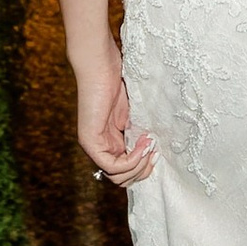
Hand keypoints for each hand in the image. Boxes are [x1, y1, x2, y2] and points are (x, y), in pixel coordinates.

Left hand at [74, 47, 155, 184]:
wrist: (101, 66)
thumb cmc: (117, 83)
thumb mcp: (134, 115)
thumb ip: (139, 135)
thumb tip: (154, 152)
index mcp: (109, 143)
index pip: (125, 172)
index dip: (143, 167)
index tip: (156, 151)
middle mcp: (99, 148)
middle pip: (122, 179)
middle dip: (143, 170)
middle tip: (154, 152)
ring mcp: (92, 147)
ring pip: (117, 177)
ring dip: (139, 165)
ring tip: (149, 145)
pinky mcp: (89, 142)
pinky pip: (112, 166)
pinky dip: (132, 159)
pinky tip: (143, 143)